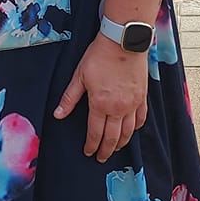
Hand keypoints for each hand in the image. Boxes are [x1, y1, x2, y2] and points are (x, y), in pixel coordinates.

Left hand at [54, 38, 149, 161]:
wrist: (123, 42)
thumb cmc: (99, 56)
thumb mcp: (79, 76)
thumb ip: (70, 98)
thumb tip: (58, 115)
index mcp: (100, 104)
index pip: (95, 133)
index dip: (92, 146)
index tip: (89, 153)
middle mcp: (118, 108)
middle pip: (113, 137)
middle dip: (106, 150)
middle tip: (102, 158)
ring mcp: (132, 104)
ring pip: (129, 132)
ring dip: (121, 143)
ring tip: (115, 149)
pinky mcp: (142, 97)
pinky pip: (141, 118)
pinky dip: (136, 128)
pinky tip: (132, 131)